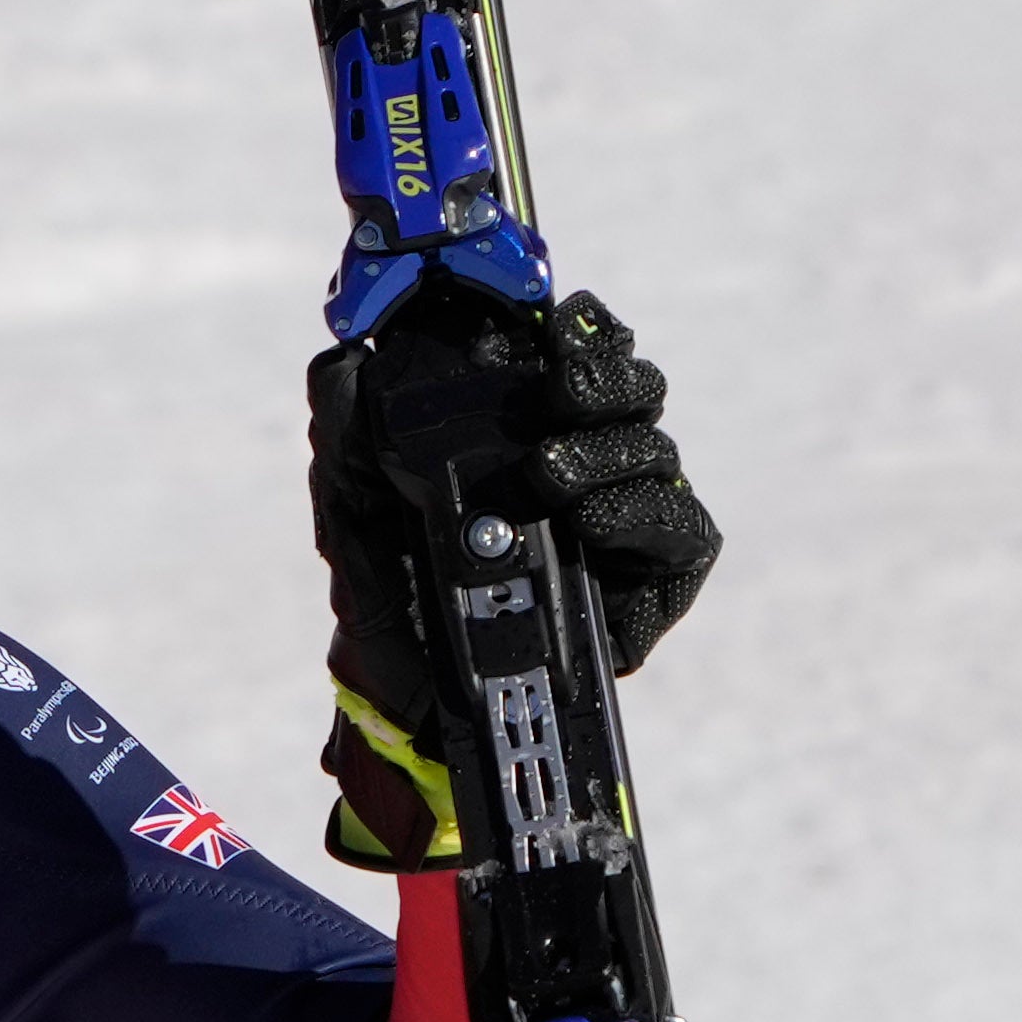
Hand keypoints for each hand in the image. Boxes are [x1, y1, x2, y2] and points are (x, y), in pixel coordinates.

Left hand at [307, 285, 720, 867]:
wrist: (415, 700)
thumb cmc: (392, 595)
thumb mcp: (354, 508)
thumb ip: (347, 435)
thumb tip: (343, 368)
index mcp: (530, 428)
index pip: (582, 355)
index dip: (582, 331)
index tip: (556, 321)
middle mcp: (592, 461)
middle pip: (633, 393)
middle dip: (603, 378)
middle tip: (559, 387)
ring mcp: (630, 518)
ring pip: (656, 453)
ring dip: (610, 448)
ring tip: (551, 471)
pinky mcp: (659, 579)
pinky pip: (678, 531)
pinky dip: (638, 514)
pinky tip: (590, 516)